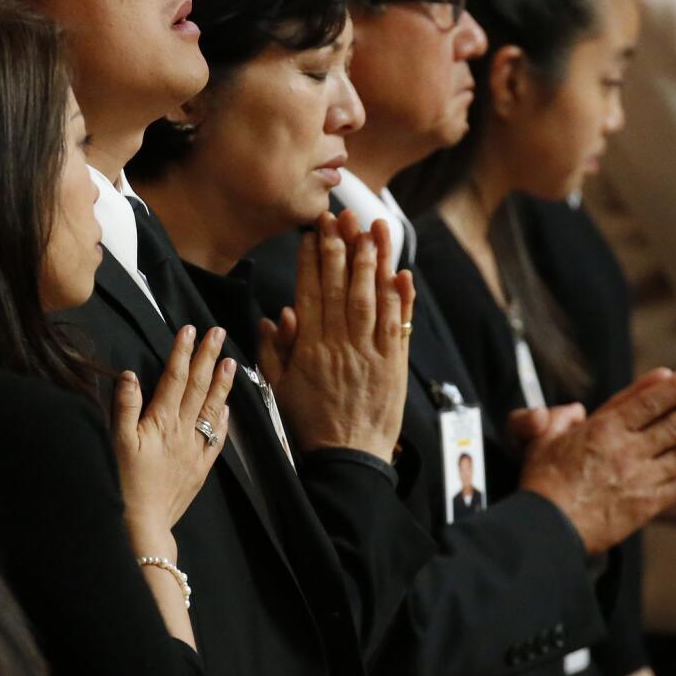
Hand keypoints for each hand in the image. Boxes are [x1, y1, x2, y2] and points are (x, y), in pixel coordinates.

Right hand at [114, 325, 234, 554]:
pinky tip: (227, 408)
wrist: (144, 523)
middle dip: (208, 358)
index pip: (175, 378)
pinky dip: (223, 420)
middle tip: (218, 333)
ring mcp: (194, 449)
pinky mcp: (200, 468)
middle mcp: (183, 431)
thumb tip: (130, 374)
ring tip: (231, 362)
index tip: (190, 330)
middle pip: (198, 387)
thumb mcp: (117, 442)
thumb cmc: (125, 482)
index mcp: (162, 421)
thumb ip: (125, 406)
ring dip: (222, 383)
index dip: (182, 352)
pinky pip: (216, 439)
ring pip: (212, 409)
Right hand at [259, 211, 414, 462]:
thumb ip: (273, 351)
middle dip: (341, 247)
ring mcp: (371, 352)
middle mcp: (341, 344)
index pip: (310, 293)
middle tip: (340, 216)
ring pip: (372, 298)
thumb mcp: (279, 388)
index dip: (311, 261)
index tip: (312, 234)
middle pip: (341, 287)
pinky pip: (399, 323)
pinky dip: (402, 297)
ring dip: (373, 260)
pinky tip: (402, 272)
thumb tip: (273, 317)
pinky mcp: (395, 363)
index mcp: (310, 348)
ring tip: (372, 228)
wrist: (348, 458)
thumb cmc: (311, 424)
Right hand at [518, 366, 675, 553]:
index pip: (646, 401)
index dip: (675, 387)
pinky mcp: (647, 504)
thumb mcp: (541, 439)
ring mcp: (640, 477)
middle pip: (675, 424)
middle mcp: (626, 450)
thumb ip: (558, 419)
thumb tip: (574, 410)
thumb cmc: (541, 482)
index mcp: (601, 430)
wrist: (549, 526)